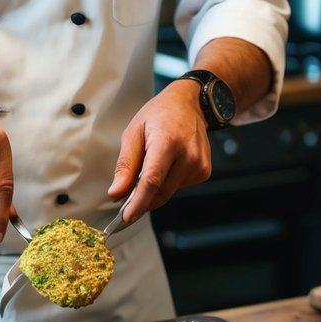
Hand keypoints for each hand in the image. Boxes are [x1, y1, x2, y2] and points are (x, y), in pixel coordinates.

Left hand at [107, 81, 211, 223]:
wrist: (189, 104)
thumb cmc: (159, 115)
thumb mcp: (134, 132)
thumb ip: (125, 165)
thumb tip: (116, 192)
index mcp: (167, 142)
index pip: (152, 181)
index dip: (138, 203)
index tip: (126, 218)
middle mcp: (188, 155)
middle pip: (160, 191)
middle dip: (141, 199)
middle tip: (126, 197)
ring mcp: (199, 164)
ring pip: (169, 192)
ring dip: (155, 189)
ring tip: (151, 165)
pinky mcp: (204, 171)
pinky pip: (179, 187)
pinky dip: (168, 183)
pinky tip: (168, 164)